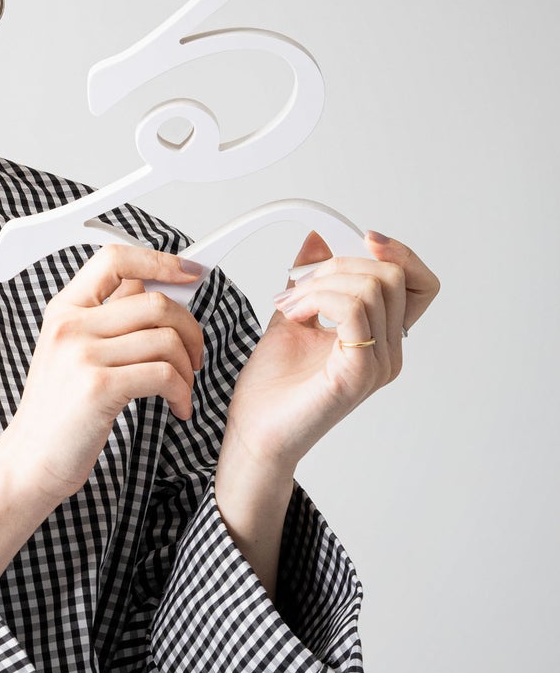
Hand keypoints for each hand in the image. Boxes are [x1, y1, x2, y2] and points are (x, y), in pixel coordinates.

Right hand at [0, 244, 206, 504]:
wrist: (29, 460)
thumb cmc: (57, 412)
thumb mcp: (70, 352)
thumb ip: (107, 318)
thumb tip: (157, 288)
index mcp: (64, 310)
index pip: (115, 259)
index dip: (160, 261)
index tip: (190, 272)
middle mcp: (70, 325)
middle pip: (154, 301)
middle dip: (190, 328)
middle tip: (194, 355)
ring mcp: (82, 355)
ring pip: (166, 338)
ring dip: (187, 367)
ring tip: (181, 389)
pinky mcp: (99, 387)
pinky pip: (164, 373)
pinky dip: (182, 392)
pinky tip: (177, 407)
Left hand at [222, 229, 440, 473]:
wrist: (255, 433)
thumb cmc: (273, 388)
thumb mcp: (293, 315)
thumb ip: (310, 281)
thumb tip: (320, 239)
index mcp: (382, 337)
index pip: (417, 283)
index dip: (396, 253)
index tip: (357, 238)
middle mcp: (389, 351)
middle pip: (392, 275)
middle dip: (339, 264)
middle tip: (296, 284)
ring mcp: (378, 364)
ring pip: (373, 287)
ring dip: (320, 282)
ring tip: (289, 304)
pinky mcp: (358, 373)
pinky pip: (354, 310)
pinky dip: (318, 298)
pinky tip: (294, 314)